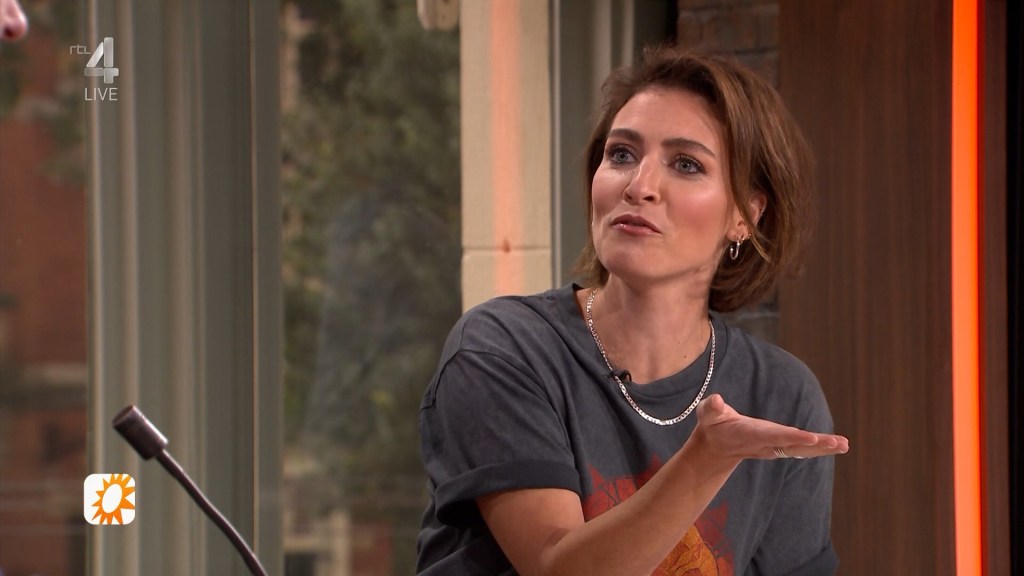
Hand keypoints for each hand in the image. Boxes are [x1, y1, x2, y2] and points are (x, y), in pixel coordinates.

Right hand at [691, 394, 849, 461]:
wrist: (716, 448)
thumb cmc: (712, 426)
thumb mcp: (707, 414)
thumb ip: (711, 407)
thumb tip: (716, 400)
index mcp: (752, 435)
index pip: (775, 436)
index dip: (793, 437)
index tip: (812, 437)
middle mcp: (766, 443)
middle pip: (795, 446)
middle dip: (817, 445)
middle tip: (839, 443)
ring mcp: (774, 447)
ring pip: (802, 449)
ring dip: (824, 447)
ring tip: (845, 444)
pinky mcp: (779, 446)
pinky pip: (803, 448)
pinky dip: (820, 447)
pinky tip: (838, 445)